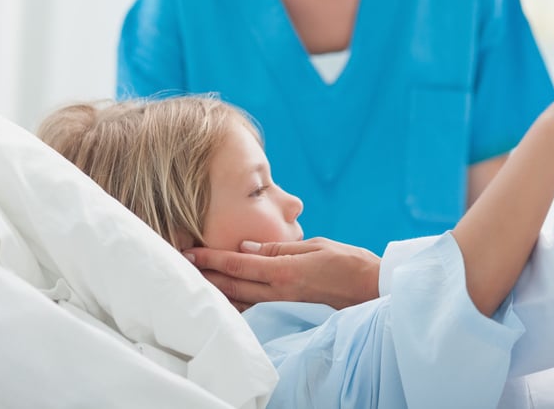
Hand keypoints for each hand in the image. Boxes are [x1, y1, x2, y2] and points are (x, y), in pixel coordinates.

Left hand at [184, 237, 380, 310]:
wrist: (372, 289)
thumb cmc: (348, 262)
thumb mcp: (314, 246)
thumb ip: (278, 248)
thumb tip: (245, 248)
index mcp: (283, 271)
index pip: (237, 264)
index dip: (210, 259)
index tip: (189, 252)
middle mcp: (278, 290)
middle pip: (232, 284)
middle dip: (205, 275)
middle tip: (181, 264)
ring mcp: (282, 302)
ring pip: (240, 299)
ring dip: (217, 289)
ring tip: (196, 280)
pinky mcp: (288, 308)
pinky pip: (254, 305)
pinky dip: (236, 300)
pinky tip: (225, 296)